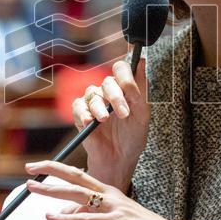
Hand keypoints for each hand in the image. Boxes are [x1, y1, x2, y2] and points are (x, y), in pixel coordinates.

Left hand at [25, 160, 200, 219]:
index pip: (78, 178)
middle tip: (29, 170)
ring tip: (33, 190)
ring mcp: (112, 206)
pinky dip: (67, 219)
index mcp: (107, 193)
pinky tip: (52, 219)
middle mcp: (108, 195)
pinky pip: (88, 219)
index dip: (57, 172)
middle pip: (75, 178)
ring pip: (77, 195)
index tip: (38, 170)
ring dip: (53, 192)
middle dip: (51, 172)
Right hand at [72, 57, 149, 190]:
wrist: (119, 158)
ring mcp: (94, 102)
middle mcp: (108, 91)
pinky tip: (91, 122)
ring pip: (93, 93)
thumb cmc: (132, 136)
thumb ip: (141, 88)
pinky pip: (78, 106)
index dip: (125, 77)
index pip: (121, 69)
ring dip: (100, 107)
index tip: (132, 93)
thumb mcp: (143, 114)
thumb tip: (141, 61)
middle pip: (107, 82)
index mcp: (124, 88)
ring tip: (105, 120)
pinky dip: (84, 113)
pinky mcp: (81, 114)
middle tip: (123, 114)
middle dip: (116, 97)